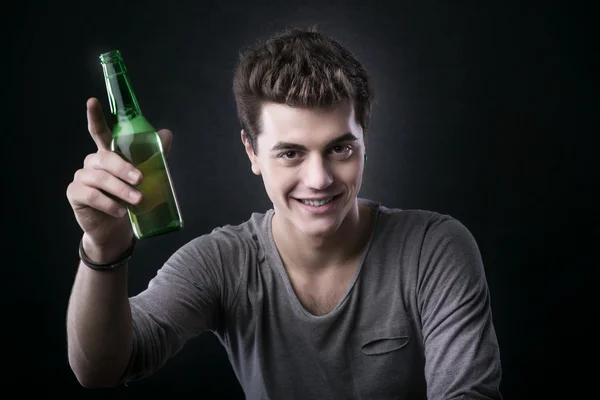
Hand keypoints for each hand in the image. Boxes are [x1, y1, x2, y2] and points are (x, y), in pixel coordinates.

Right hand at [66, 97, 172, 260]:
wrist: (116, 229)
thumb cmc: (130, 199)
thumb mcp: (145, 177)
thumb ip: (154, 156)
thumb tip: (166, 133)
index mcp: (108, 154)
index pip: (100, 131)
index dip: (95, 116)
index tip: (92, 101)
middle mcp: (92, 162)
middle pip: (105, 157)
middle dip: (124, 168)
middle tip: (140, 180)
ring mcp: (82, 177)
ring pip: (100, 178)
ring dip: (120, 190)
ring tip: (137, 201)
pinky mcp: (75, 194)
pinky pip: (90, 195)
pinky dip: (108, 203)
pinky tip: (120, 212)